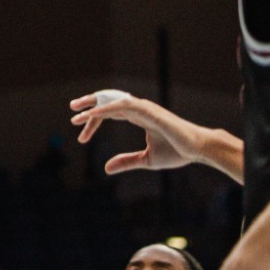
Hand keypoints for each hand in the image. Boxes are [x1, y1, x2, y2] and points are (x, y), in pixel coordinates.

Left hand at [69, 91, 210, 172]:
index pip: (110, 112)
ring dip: (93, 105)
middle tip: (71, 110)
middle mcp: (139, 109)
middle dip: (89, 105)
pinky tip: (92, 114)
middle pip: (108, 102)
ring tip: (76, 112)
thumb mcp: (146, 160)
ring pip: (112, 101)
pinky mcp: (148, 110)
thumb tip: (106, 168)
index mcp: (138, 117)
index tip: (81, 134)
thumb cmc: (177, 152)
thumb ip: (126, 161)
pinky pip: (122, 105)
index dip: (94, 121)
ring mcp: (143, 107)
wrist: (198, 149)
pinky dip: (106, 108)